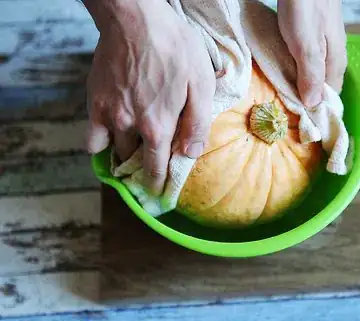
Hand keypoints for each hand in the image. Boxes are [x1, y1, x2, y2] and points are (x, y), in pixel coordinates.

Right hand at [85, 0, 215, 194]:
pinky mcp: (94, 101)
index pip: (156, 168)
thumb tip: (192, 154)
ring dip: (123, 157)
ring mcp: (108, 114)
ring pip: (112, 151)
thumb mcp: (200, 84)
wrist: (136, 18)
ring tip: (132, 155)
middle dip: (141, 170)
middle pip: (133, 161)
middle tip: (148, 171)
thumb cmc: (174, 48)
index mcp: (158, 126)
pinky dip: (100, 142)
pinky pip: (91, 136)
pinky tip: (112, 136)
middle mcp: (130, 126)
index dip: (157, 184)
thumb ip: (197, 123)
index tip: (158, 194)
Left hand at [277, 0, 346, 107]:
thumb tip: (313, 105)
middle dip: (309, 99)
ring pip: (314, 71)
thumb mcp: (307, 45)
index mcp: (335, 60)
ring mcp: (322, 42)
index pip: (331, 94)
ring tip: (285, 98)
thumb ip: (311, 75)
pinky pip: (305, 59)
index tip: (303, 124)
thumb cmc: (305, 8)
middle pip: (323, 84)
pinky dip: (296, 70)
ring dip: (301, 85)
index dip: (318, 110)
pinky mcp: (310, 33)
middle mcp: (332, 53)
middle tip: (290, 114)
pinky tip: (285, 72)